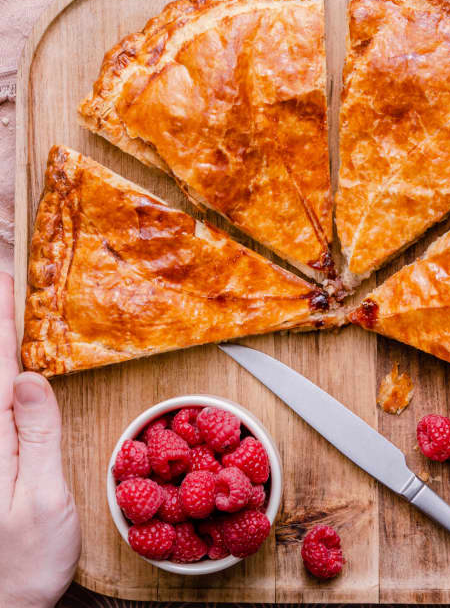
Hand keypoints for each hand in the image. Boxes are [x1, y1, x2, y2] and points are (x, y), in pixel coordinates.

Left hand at [0, 273, 80, 607]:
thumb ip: (36, 435)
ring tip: (5, 311)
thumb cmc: (25, 559)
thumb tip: (29, 377)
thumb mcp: (42, 498)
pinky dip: (3, 376)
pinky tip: (12, 368)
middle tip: (4, 278)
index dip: (2, 324)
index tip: (7, 283)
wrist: (3, 604)